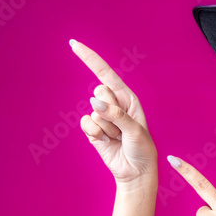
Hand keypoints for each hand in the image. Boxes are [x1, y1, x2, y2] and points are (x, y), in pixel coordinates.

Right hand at [71, 39, 157, 185]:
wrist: (135, 171)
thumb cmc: (141, 148)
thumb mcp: (134, 130)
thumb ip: (116, 114)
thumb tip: (94, 103)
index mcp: (127, 97)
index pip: (105, 73)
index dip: (89, 58)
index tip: (73, 44)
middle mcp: (113, 104)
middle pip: (99, 92)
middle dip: (110, 110)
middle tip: (122, 127)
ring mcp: (101, 117)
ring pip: (93, 111)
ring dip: (107, 128)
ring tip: (118, 138)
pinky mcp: (92, 130)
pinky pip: (85, 124)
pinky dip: (96, 134)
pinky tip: (107, 142)